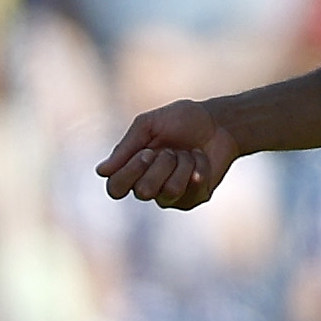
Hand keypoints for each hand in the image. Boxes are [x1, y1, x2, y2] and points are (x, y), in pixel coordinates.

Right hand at [97, 98, 238, 208]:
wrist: (218, 122)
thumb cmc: (181, 120)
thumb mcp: (149, 125)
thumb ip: (126, 147)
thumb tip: (101, 172)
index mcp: (132, 169)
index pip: (115, 188)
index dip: (130, 172)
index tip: (147, 152)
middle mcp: (148, 186)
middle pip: (143, 192)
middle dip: (162, 164)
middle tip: (172, 150)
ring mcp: (170, 196)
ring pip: (170, 191)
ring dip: (183, 164)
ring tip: (188, 153)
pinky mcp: (192, 199)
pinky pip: (193, 190)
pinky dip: (200, 167)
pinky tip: (202, 159)